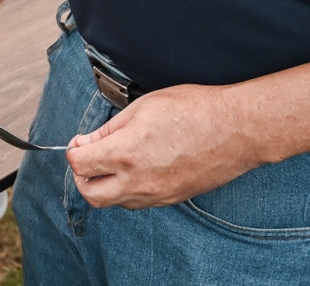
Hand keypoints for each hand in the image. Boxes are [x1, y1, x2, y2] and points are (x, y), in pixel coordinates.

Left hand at [65, 84, 263, 208]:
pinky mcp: (172, 199)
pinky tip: (137, 168)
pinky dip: (128, 190)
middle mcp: (138, 181)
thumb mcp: (143, 107)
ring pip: (115, 202)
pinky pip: (139, 202)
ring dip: (106, 185)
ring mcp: (156, 194)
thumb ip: (109, 129)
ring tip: (115, 161)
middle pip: (91, 195)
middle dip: (83, 177)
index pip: (79, 164)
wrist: (235, 130)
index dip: (74, 150)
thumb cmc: (194, 110)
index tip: (81, 141)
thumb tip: (86, 142)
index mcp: (125, 153)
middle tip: (89, 157)